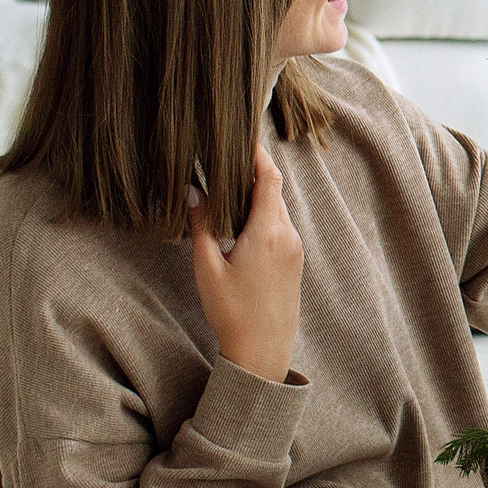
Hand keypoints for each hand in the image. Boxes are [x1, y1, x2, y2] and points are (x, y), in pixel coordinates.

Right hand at [188, 143, 304, 382]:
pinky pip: (282, 227)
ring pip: (278, 209)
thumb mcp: (207, 268)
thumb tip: (192, 191)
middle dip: (254, 172)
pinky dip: (265, 215)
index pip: (268, 178)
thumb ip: (200, 226)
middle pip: (274, 190)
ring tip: (231, 186)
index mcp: (267, 232)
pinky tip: (244, 219)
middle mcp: (287, 236)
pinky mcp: (295, 262)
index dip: (257, 154)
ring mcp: (295, 249)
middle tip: (228, 158)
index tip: (243, 137)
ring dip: (259, 196)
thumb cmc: (231, 312)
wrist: (262, 351)